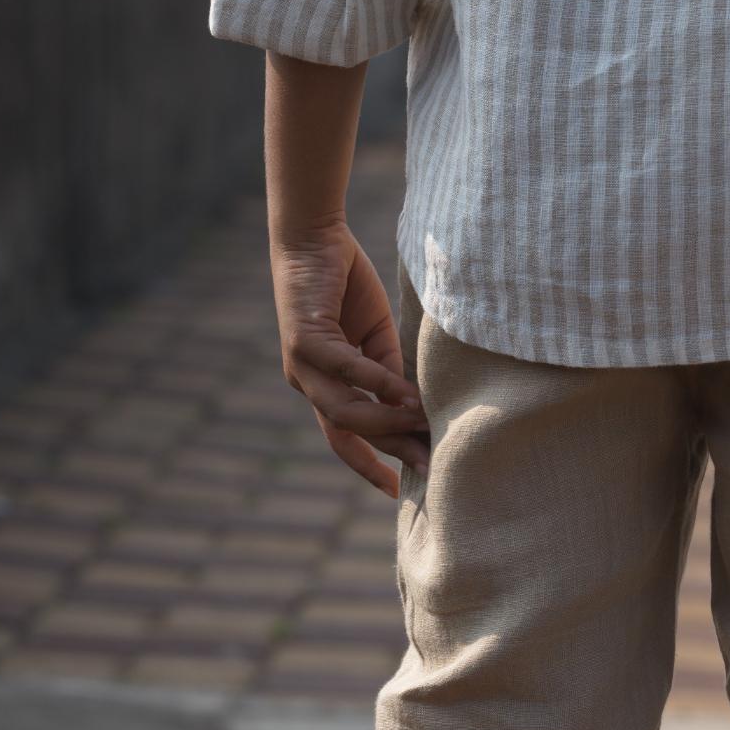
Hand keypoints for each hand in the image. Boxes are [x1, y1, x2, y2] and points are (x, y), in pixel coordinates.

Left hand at [272, 218, 428, 498]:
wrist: (313, 238)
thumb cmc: (345, 285)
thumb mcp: (375, 337)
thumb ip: (389, 371)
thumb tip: (415, 408)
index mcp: (322, 385)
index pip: (343, 439)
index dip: (369, 466)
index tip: (398, 492)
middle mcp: (305, 383)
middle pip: (348, 432)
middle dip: (390, 449)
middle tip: (429, 463)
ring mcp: (300, 365)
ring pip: (342, 411)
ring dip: (385, 420)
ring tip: (423, 422)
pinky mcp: (302, 340)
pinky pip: (343, 369)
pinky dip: (375, 382)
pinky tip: (403, 391)